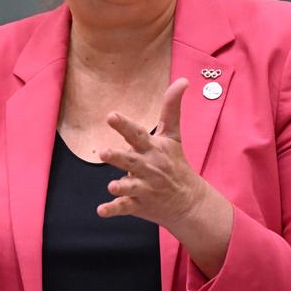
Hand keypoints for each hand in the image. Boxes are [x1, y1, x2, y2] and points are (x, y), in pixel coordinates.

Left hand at [97, 78, 228, 231]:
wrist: (189, 201)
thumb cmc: (175, 164)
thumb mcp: (173, 136)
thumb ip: (171, 108)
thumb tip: (183, 80)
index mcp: (153, 149)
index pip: (137, 135)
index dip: (124, 125)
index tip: (111, 116)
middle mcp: (148, 167)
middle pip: (131, 161)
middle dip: (118, 157)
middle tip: (103, 152)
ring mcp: (144, 187)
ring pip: (130, 186)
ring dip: (121, 185)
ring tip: (111, 185)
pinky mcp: (139, 205)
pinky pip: (125, 207)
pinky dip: (113, 209)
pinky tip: (101, 210)